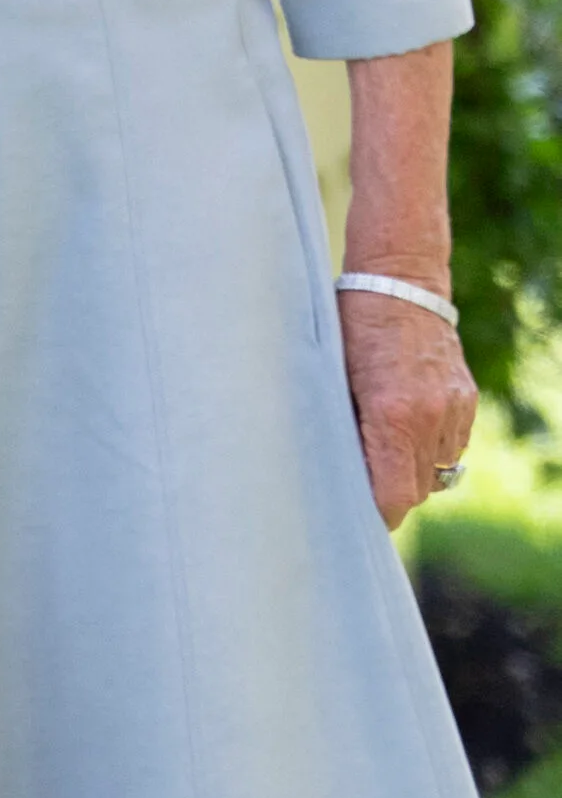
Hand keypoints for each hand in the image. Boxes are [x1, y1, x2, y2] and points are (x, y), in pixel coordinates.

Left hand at [339, 283, 478, 528]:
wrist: (399, 283)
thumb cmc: (350, 326)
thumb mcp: (332, 375)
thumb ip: (341, 427)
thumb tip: (336, 472)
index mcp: (391, 415)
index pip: (393, 496)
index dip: (374, 513)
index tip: (355, 514)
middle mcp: (429, 418)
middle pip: (415, 491)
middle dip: (389, 494)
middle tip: (360, 485)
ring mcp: (453, 410)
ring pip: (436, 471)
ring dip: (410, 470)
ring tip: (381, 448)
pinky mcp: (466, 400)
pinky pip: (451, 445)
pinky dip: (428, 446)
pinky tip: (404, 424)